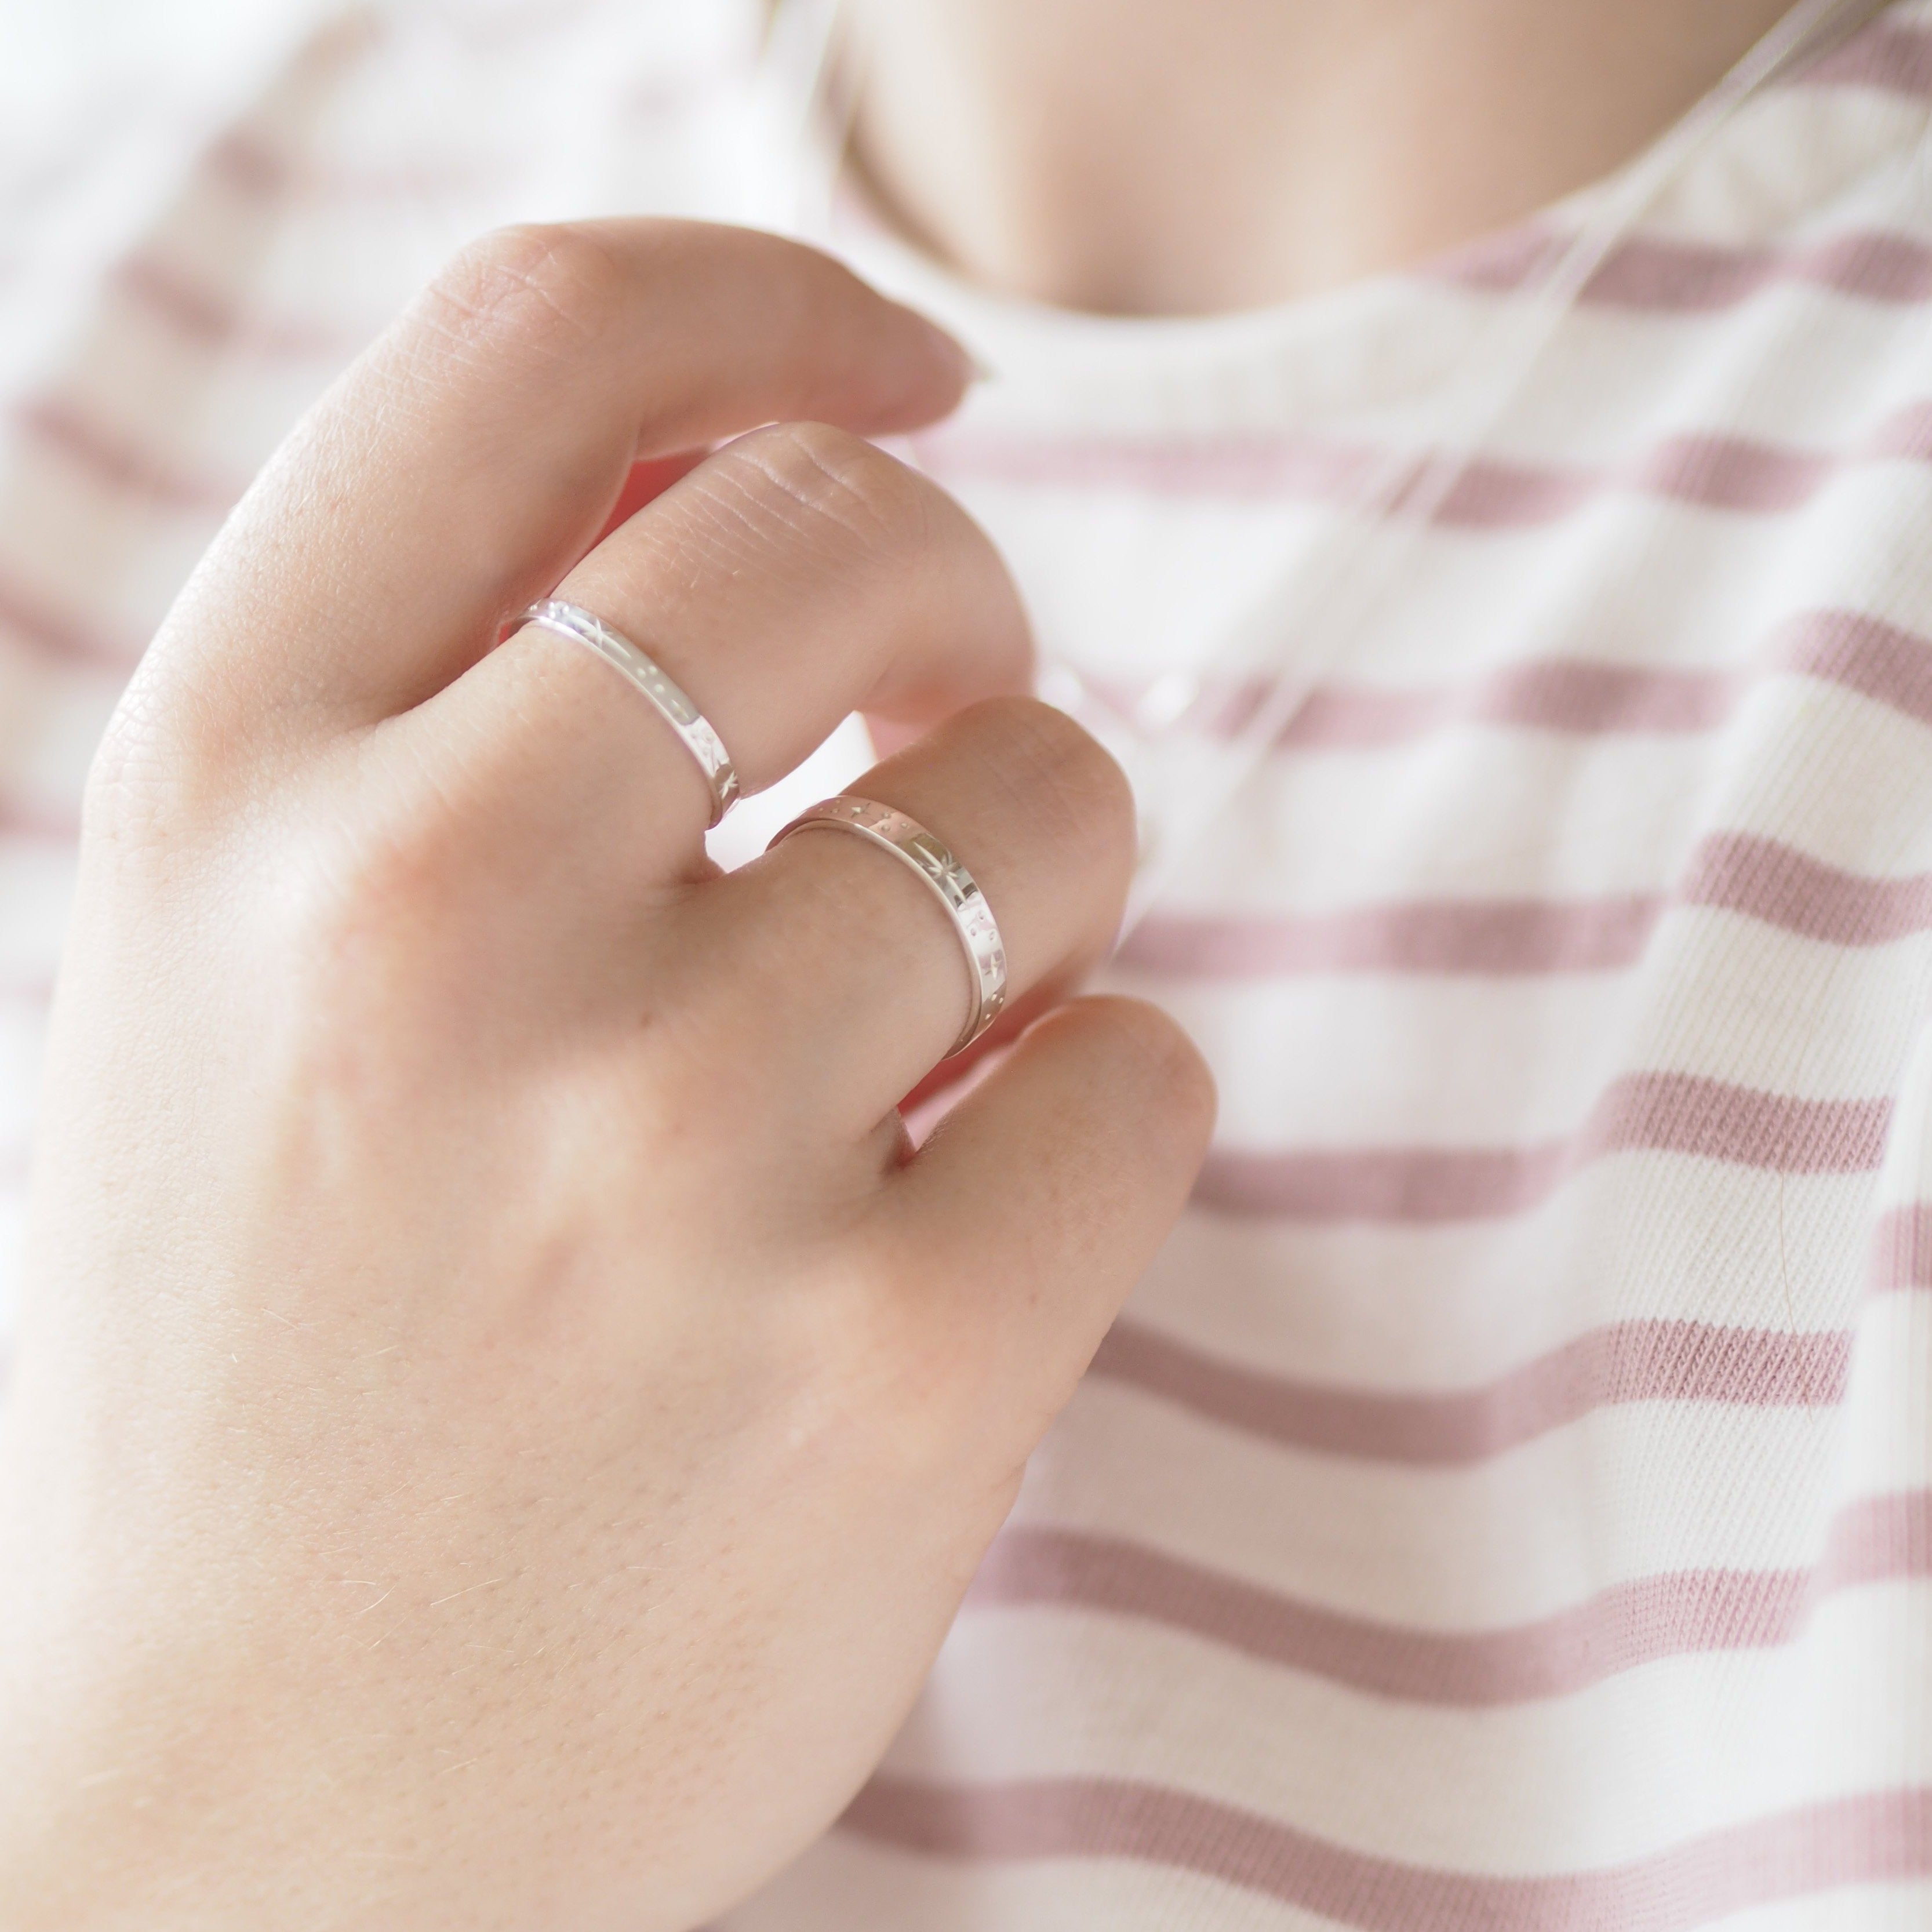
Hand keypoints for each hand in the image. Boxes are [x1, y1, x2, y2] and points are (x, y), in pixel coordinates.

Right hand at [0, 221, 1212, 1929]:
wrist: (227, 1832)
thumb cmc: (266, 1356)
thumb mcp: (238, 965)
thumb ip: (452, 693)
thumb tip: (764, 455)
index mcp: (233, 784)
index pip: (541, 341)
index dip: (771, 300)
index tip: (902, 369)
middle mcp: (425, 921)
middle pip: (857, 538)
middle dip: (958, 603)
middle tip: (934, 729)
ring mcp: (660, 1151)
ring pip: (1052, 801)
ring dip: (1039, 878)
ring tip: (924, 1029)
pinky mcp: (880, 1366)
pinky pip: (1147, 1070)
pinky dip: (1102, 1111)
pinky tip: (964, 1216)